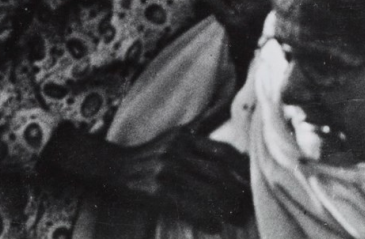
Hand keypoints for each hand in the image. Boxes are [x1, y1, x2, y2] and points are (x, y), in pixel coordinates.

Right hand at [43, 107, 250, 229]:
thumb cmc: (146, 156)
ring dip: (226, 208)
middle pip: (218, 172)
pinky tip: (215, 227)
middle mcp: (178, 150)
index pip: (222, 151)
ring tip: (238, 218)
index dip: (242, 167)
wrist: (110, 167)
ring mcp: (167, 170)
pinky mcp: (156, 190)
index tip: (253, 180)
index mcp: (185, 137)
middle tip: (249, 206)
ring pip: (206, 191)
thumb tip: (229, 150)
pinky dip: (205, 218)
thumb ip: (197, 142)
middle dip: (238, 191)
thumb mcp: (172, 139)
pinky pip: (188, 207)